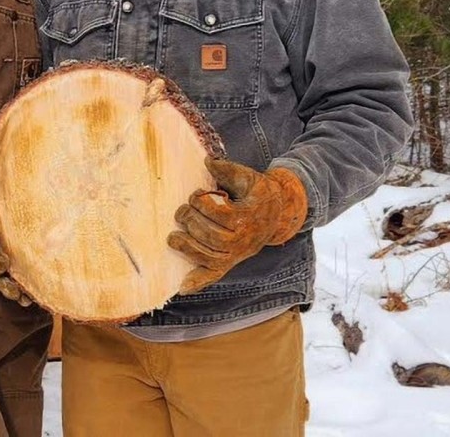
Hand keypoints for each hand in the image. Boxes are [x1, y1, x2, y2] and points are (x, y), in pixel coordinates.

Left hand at [168, 157, 307, 294]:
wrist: (277, 213)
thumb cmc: (257, 192)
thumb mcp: (247, 177)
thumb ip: (227, 170)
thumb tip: (208, 161)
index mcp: (247, 218)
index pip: (220, 215)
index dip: (203, 204)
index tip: (195, 194)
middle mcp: (243, 241)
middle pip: (213, 237)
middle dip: (192, 223)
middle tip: (181, 211)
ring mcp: (236, 254)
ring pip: (210, 257)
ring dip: (188, 248)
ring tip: (172, 238)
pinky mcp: (230, 261)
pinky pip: (214, 274)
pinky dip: (199, 281)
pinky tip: (183, 287)